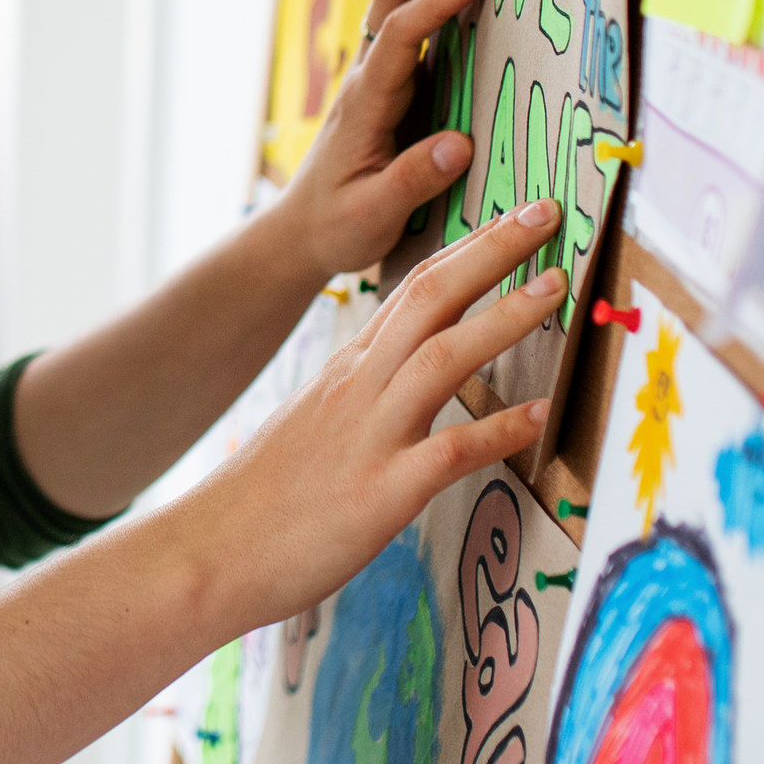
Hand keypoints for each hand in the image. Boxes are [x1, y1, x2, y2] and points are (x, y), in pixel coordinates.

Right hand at [163, 197, 562, 640]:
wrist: (209, 551)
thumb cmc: (263, 497)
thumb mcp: (313, 422)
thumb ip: (361, 393)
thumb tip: (404, 375)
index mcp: (347, 369)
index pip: (412, 288)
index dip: (467, 248)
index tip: (512, 217)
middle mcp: (359, 388)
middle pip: (430, 298)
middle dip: (493, 250)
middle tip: (546, 212)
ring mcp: (369, 436)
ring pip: (442, 358)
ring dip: (502, 318)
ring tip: (554, 287)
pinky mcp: (378, 493)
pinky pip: (447, 452)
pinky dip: (497, 430)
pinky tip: (539, 415)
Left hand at [279, 0, 491, 279]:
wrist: (302, 231)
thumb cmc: (337, 226)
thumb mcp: (372, 215)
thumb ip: (413, 180)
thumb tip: (459, 144)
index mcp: (367, 102)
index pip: (402, 34)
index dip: (440, 2)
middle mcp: (369, 77)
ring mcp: (378, 76)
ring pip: (400, 2)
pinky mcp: (391, 85)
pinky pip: (412, 25)